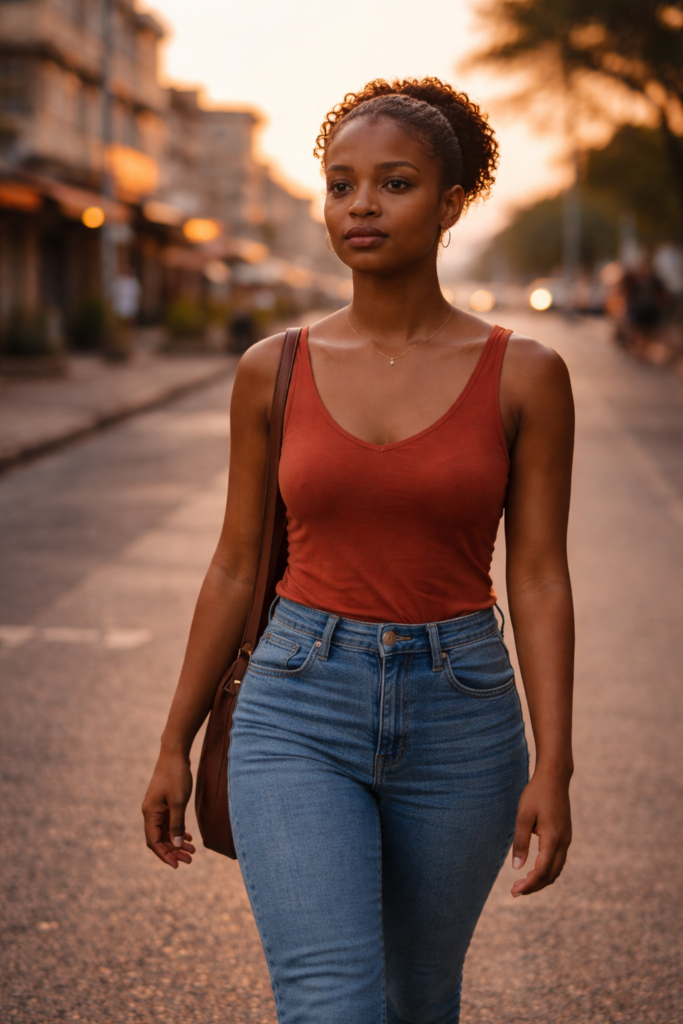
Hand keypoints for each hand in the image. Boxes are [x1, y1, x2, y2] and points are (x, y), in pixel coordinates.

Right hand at [142, 752, 195, 868]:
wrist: (174, 753)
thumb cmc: (176, 776)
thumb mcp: (178, 802)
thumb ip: (177, 824)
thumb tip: (175, 845)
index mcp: (150, 813)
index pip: (154, 842)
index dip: (165, 855)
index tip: (177, 865)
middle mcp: (150, 812)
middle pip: (159, 839)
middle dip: (173, 851)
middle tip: (189, 860)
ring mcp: (156, 807)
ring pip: (165, 831)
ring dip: (176, 842)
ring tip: (192, 851)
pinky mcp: (163, 802)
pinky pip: (168, 822)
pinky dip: (177, 830)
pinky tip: (188, 836)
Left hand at [510, 770, 571, 896]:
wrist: (554, 778)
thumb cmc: (536, 794)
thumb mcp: (523, 816)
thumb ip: (520, 842)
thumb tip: (516, 867)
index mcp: (553, 839)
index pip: (542, 871)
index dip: (529, 885)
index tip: (515, 891)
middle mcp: (563, 842)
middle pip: (551, 875)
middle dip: (534, 886)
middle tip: (515, 891)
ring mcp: (566, 839)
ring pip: (556, 869)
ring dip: (541, 880)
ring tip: (523, 883)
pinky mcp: (565, 835)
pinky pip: (558, 860)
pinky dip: (547, 870)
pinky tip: (534, 869)